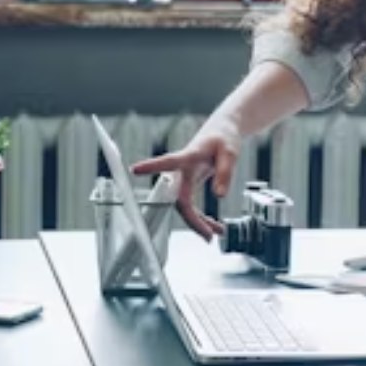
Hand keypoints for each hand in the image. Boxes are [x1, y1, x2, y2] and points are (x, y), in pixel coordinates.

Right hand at [131, 115, 240, 240]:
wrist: (222, 130)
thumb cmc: (224, 136)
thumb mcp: (230, 151)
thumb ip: (225, 172)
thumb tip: (219, 195)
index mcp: (189, 156)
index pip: (168, 161)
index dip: (152, 166)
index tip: (135, 169)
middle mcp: (183, 169)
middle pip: (179, 198)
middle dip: (191, 219)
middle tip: (207, 235)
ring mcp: (185, 178)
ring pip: (185, 205)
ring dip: (199, 222)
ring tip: (216, 233)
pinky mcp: (191, 183)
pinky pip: (192, 204)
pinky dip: (203, 217)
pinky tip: (215, 227)